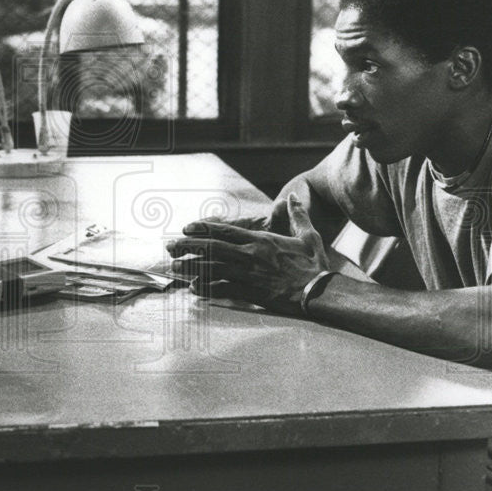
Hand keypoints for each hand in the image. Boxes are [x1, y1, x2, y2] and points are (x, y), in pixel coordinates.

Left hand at [166, 193, 329, 312]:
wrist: (321, 292)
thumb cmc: (315, 265)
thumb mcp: (308, 235)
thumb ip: (297, 215)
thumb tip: (292, 197)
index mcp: (261, 240)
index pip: (225, 231)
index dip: (203, 228)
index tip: (186, 228)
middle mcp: (251, 255)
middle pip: (212, 247)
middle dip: (188, 246)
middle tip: (170, 247)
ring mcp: (249, 275)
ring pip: (212, 268)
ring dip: (191, 266)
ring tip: (174, 267)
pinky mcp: (251, 293)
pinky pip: (223, 289)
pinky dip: (207, 288)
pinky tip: (193, 288)